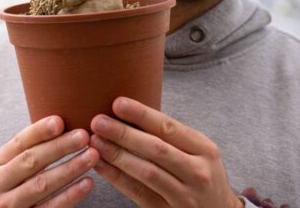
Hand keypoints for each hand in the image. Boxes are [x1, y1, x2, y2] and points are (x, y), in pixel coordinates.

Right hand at [0, 115, 98, 206]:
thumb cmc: (23, 184)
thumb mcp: (19, 165)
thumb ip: (37, 146)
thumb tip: (67, 118)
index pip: (20, 142)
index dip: (39, 131)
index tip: (60, 121)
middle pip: (32, 161)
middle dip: (60, 147)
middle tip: (84, 136)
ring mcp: (8, 206)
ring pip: (42, 184)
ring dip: (70, 168)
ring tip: (92, 156)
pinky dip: (70, 195)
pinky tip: (88, 182)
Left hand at [90, 97, 242, 207]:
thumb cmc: (202, 173)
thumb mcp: (198, 151)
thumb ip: (172, 136)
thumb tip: (130, 112)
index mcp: (204, 148)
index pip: (169, 127)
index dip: (142, 114)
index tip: (118, 103)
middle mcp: (197, 171)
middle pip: (155, 149)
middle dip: (124, 133)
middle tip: (98, 121)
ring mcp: (185, 195)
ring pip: (146, 172)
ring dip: (117, 155)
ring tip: (95, 141)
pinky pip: (139, 193)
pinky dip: (118, 178)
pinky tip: (101, 166)